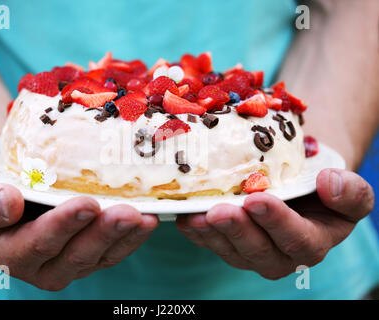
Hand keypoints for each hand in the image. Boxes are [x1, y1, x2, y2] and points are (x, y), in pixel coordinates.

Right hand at [0, 180, 157, 290]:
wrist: (7, 197)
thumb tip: (9, 202)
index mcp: (12, 255)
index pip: (39, 243)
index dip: (63, 225)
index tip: (86, 204)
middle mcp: (44, 267)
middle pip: (77, 254)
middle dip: (103, 233)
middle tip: (127, 212)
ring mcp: (72, 262)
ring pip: (101, 256)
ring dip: (124, 236)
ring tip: (144, 217)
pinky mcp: (93, 254)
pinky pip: (115, 251)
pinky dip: (133, 237)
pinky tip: (147, 220)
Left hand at [176, 169, 374, 279]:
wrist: (298, 185)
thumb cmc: (320, 185)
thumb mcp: (347, 187)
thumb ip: (350, 192)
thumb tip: (329, 182)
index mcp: (313, 241)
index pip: (298, 239)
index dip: (277, 222)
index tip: (258, 200)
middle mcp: (281, 254)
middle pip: (258, 251)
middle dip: (237, 231)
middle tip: (218, 212)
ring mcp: (251, 251)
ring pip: (229, 250)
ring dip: (210, 233)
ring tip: (193, 215)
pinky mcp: (228, 243)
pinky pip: (210, 242)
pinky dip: (195, 231)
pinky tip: (183, 216)